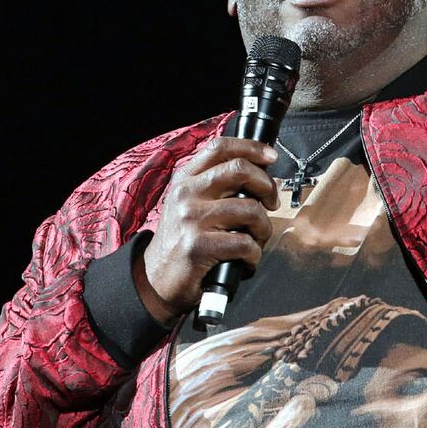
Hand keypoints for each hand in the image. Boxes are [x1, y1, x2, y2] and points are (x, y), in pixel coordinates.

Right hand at [137, 138, 279, 321]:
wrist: (155, 279)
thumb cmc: (181, 241)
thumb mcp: (189, 204)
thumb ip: (215, 186)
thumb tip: (258, 174)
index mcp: (185, 179)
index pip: (221, 148)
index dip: (252, 148)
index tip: (271, 157)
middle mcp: (186, 193)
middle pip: (240, 170)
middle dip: (267, 187)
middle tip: (271, 203)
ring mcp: (191, 219)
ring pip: (251, 210)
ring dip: (264, 229)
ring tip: (256, 240)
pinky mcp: (198, 246)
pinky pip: (245, 243)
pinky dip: (254, 255)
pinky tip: (245, 260)